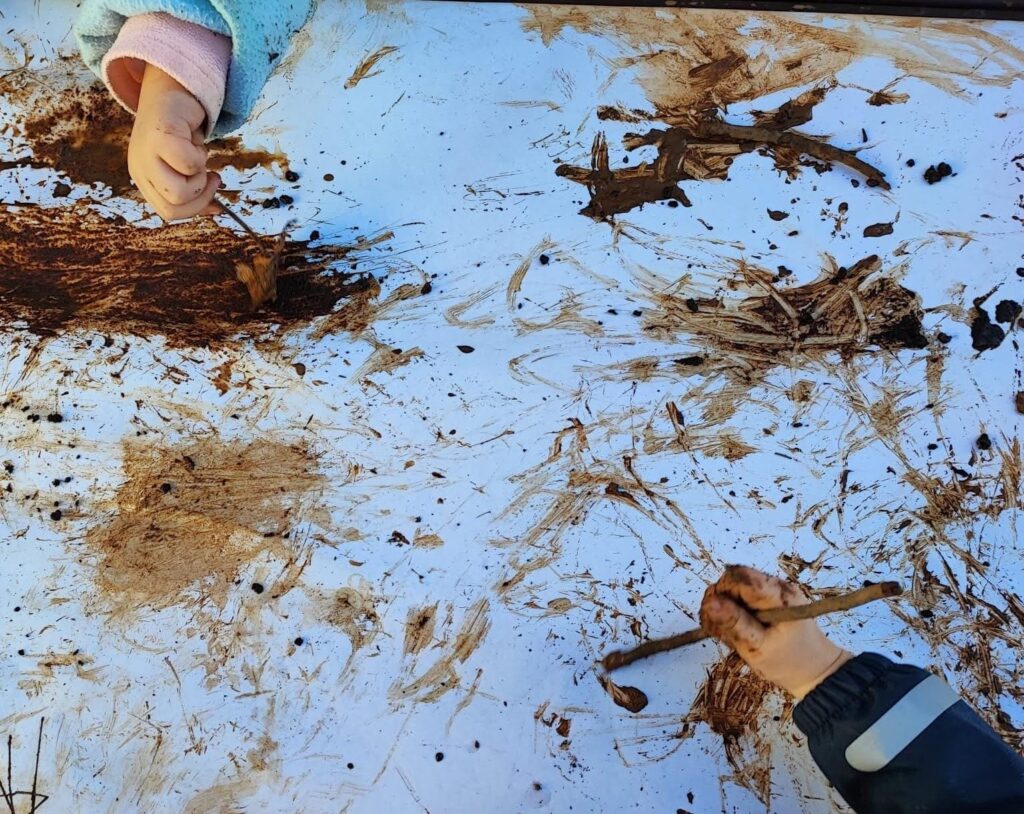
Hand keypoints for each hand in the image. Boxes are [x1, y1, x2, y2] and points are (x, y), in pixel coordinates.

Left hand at [128, 64, 220, 220]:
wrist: (171, 85)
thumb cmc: (179, 128)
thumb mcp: (183, 165)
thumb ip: (195, 189)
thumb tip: (215, 210)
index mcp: (144, 178)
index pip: (168, 213)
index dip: (196, 209)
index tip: (214, 196)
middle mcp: (140, 168)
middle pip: (173, 209)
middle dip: (201, 196)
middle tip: (210, 176)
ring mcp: (146, 153)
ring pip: (180, 192)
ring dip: (200, 175)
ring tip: (199, 154)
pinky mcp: (159, 136)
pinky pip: (187, 164)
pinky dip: (200, 155)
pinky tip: (195, 140)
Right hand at [700, 565, 852, 697]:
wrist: (816, 672)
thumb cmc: (789, 663)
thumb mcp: (758, 647)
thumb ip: (734, 622)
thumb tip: (710, 602)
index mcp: (777, 595)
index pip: (738, 576)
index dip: (721, 592)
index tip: (716, 617)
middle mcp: (775, 586)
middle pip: (733, 581)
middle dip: (720, 603)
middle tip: (719, 631)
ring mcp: (772, 593)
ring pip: (734, 590)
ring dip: (723, 611)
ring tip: (728, 635)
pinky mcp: (768, 602)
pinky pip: (741, 599)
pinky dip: (732, 614)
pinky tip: (735, 632)